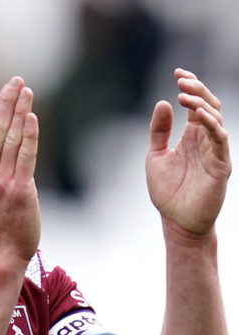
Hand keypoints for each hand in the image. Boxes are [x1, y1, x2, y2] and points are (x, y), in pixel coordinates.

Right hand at [0, 77, 39, 262]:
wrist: (3, 249)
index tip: (8, 89)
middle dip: (8, 103)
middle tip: (17, 80)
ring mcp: (1, 181)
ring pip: (11, 139)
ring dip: (19, 112)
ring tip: (26, 92)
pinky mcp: (19, 189)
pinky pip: (24, 157)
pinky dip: (28, 136)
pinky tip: (31, 118)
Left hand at [146, 69, 231, 237]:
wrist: (176, 221)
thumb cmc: (167, 191)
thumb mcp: (155, 156)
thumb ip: (159, 131)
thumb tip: (163, 102)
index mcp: (191, 136)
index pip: (195, 104)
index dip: (190, 86)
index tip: (177, 71)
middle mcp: (205, 140)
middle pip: (208, 106)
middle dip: (197, 89)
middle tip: (181, 79)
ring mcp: (215, 151)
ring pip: (216, 119)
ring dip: (202, 104)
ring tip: (185, 94)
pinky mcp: (221, 165)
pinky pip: (221, 140)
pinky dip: (212, 125)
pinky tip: (200, 115)